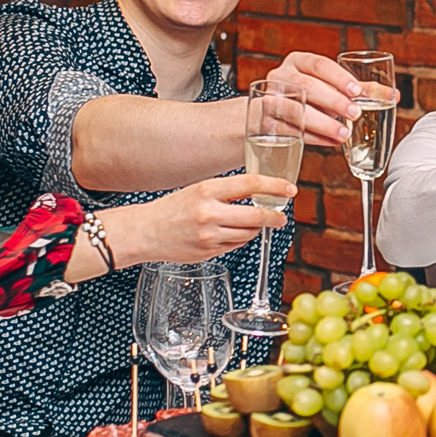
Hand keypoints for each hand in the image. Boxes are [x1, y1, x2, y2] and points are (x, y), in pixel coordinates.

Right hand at [95, 174, 293, 271]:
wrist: (145, 232)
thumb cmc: (172, 208)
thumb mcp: (198, 190)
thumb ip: (226, 192)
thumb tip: (259, 193)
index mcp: (207, 190)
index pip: (251, 184)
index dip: (275, 186)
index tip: (290, 189)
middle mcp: (209, 213)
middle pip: (257, 215)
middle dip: (274, 216)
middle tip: (281, 216)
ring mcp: (209, 235)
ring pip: (248, 233)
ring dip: (255, 229)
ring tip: (250, 224)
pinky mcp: (208, 252)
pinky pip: (235, 245)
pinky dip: (239, 239)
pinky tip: (230, 233)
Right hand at [264, 51, 396, 148]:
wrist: (266, 112)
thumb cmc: (308, 96)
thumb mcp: (329, 88)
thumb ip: (359, 91)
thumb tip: (395, 95)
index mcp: (298, 62)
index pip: (319, 64)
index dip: (338, 77)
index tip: (356, 90)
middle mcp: (280, 77)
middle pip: (308, 87)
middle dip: (333, 101)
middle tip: (355, 113)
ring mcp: (269, 99)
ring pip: (296, 110)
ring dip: (323, 123)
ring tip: (344, 134)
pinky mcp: (264, 122)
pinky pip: (290, 131)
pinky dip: (313, 138)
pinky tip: (331, 143)